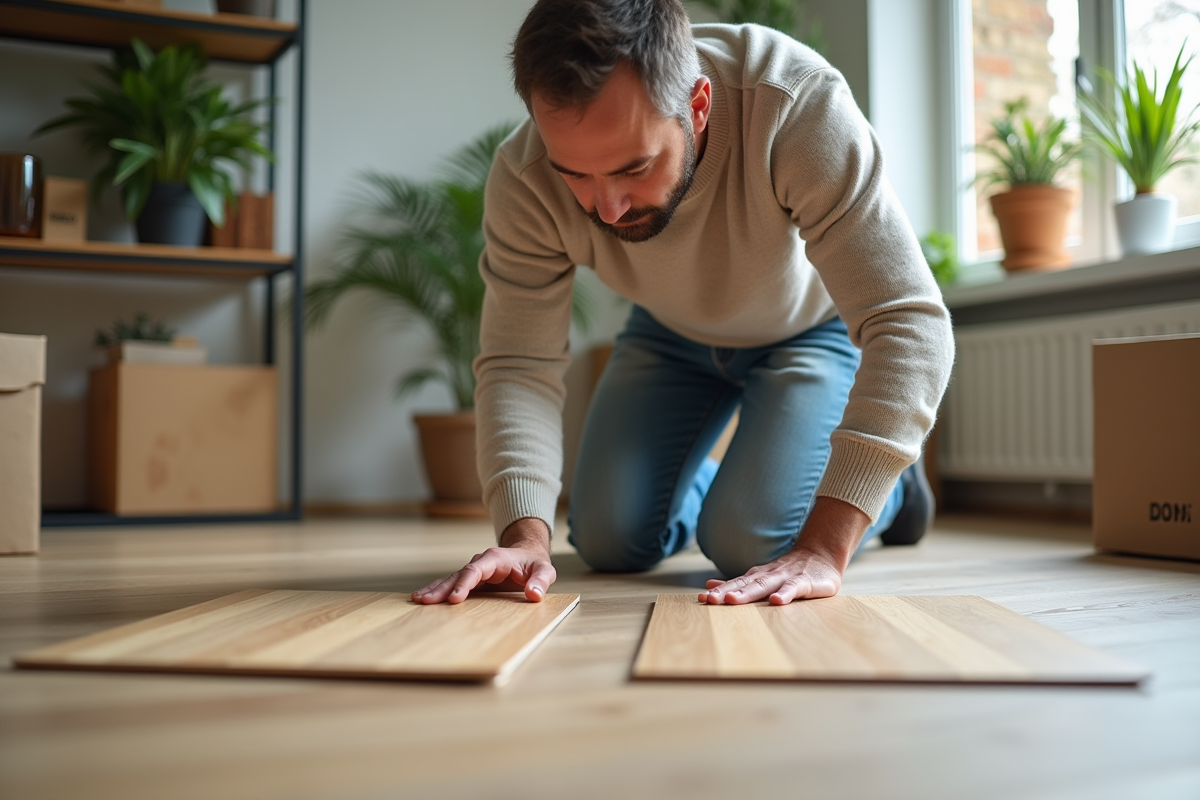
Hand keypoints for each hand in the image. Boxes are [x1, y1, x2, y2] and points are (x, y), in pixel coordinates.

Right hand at [411, 517, 555, 604]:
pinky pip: (452, 584)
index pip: (476, 570)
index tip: (454, 599)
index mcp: (495, 559)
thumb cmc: (535, 564)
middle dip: (441, 588)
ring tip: (418, 600)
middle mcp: (480, 563)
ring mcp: (474, 571)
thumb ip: (540, 582)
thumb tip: (533, 595)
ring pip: (450, 579)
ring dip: (435, 589)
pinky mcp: (471, 580)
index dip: (464, 584)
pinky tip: (424, 598)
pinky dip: (438, 591)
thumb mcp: (545, 571)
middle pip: (457, 575)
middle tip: (425, 601)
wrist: (528, 554)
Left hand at [699, 496, 868, 605]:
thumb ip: (738, 582)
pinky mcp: (804, 582)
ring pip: (764, 585)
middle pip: (745, 584)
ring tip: (732, 600)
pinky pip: (794, 588)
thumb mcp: (761, 575)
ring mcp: (785, 577)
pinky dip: (785, 594)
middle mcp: (768, 575)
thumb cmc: (789, 570)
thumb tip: (709, 585)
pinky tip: (776, 601)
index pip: (735, 584)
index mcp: (757, 576)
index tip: (702, 598)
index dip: (719, 591)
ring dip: (747, 592)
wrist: (821, 554)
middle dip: (726, 592)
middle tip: (710, 599)